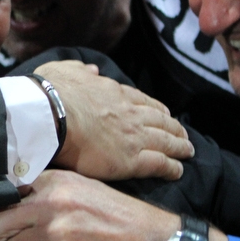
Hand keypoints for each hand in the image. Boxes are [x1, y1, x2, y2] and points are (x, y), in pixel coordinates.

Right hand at [34, 61, 193, 180]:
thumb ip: (80, 70)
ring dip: (179, 146)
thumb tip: (91, 70)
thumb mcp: (64, 70)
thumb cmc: (51, 92)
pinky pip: (159, 164)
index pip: (143, 102)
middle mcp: (130, 114)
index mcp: (115, 93)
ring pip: (165, 141)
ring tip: (187, 152)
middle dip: (174, 128)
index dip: (156, 109)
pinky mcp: (130, 160)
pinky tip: (178, 171)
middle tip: (183, 135)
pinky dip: (171, 167)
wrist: (51, 115)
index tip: (164, 114)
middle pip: (161, 121)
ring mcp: (133, 137)